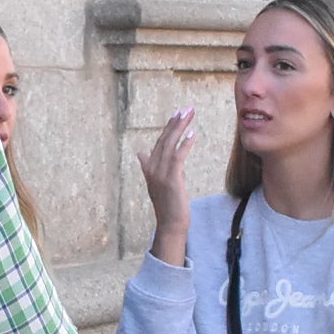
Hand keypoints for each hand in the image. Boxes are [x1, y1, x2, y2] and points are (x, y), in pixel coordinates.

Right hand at [139, 109, 200, 264]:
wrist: (171, 224)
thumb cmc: (168, 205)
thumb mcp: (157, 183)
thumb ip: (149, 166)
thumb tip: (141, 153)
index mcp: (149, 167)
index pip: (159, 142)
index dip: (168, 127)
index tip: (177, 114)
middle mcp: (152, 168)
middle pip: (164, 140)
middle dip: (175, 122)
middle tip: (186, 109)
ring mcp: (160, 174)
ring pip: (169, 145)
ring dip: (180, 128)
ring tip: (189, 115)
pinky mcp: (171, 180)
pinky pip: (177, 157)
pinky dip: (184, 144)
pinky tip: (192, 134)